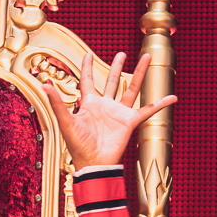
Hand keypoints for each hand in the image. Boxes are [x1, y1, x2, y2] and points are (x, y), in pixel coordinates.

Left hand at [44, 52, 176, 170]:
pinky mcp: (130, 122)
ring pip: (132, 88)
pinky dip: (160, 104)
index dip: (87, 68)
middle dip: (118, 67)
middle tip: (122, 53)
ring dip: (141, 73)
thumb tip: (44, 84)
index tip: (88, 54)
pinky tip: (172, 97)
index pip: (88, 81)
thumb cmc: (78, 146)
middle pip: (113, 81)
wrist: (93, 163)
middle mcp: (105, 106)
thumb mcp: (66, 121)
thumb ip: (57, 102)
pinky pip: (148, 110)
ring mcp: (119, 113)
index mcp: (89, 104)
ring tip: (148, 57)